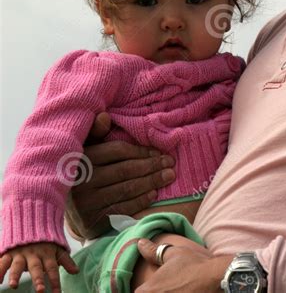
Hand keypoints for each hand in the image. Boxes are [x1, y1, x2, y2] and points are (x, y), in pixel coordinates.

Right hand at [0, 242, 77, 292]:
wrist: (32, 219)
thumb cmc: (46, 240)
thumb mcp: (57, 248)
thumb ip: (65, 260)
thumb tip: (76, 271)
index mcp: (46, 254)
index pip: (53, 269)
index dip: (56, 281)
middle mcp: (33, 255)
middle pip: (36, 268)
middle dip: (38, 279)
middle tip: (41, 290)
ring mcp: (20, 254)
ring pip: (17, 265)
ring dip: (15, 275)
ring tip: (14, 285)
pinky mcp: (9, 253)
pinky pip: (3, 262)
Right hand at [65, 112, 175, 239]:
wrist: (63, 205)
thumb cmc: (82, 170)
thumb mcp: (85, 148)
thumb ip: (95, 132)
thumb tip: (104, 116)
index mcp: (82, 158)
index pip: (118, 151)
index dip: (141, 151)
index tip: (159, 151)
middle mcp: (83, 181)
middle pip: (125, 170)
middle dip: (152, 166)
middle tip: (170, 164)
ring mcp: (86, 203)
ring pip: (127, 189)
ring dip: (152, 182)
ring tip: (168, 176)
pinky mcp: (92, 221)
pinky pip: (122, 209)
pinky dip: (141, 201)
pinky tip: (154, 194)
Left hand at [134, 238, 232, 292]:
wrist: (214, 277)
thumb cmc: (193, 265)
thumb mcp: (172, 254)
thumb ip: (153, 252)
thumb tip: (140, 243)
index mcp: (149, 289)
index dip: (146, 289)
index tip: (153, 286)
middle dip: (154, 292)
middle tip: (169, 287)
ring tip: (176, 290)